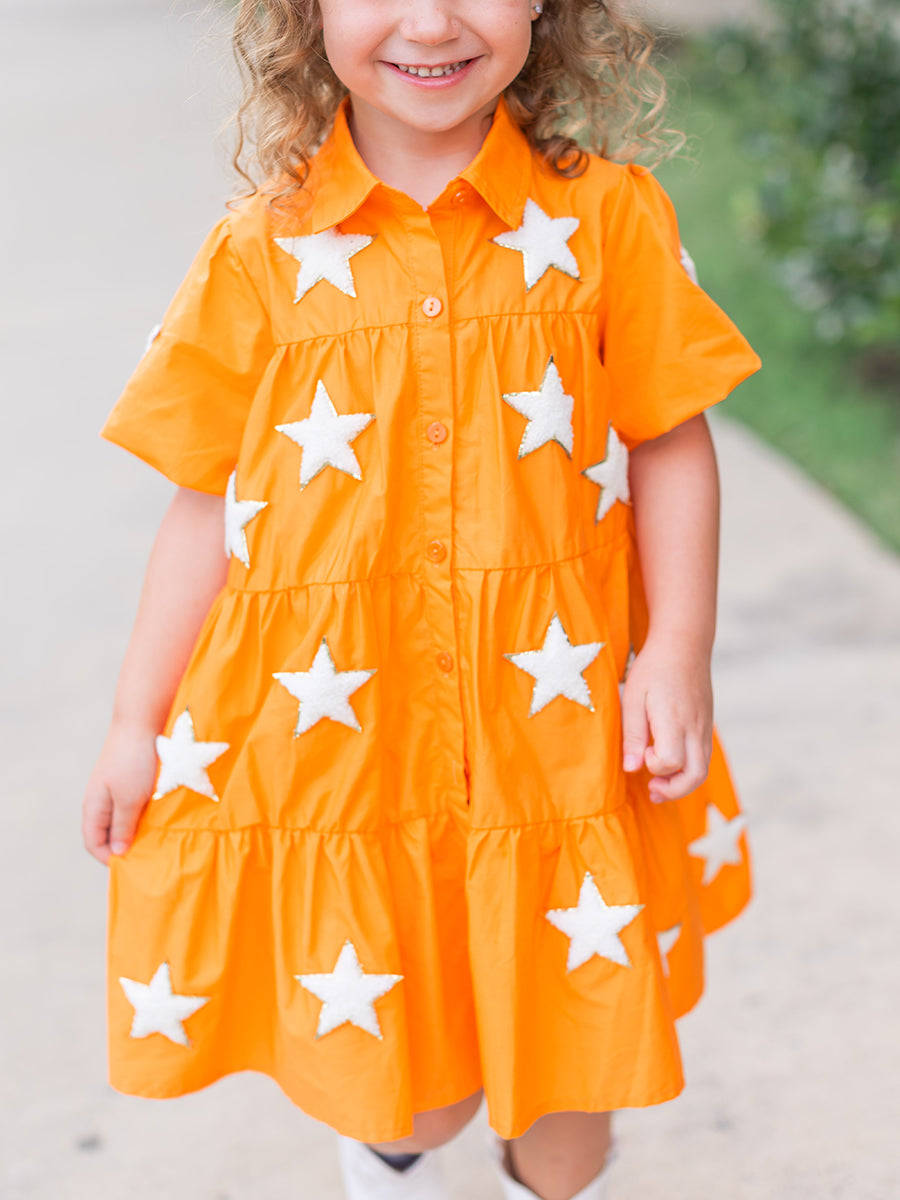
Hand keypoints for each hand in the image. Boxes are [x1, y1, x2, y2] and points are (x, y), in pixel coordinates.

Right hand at [82, 721, 158, 863]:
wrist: (144, 720)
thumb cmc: (134, 760)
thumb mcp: (129, 798)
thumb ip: (123, 826)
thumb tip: (118, 853)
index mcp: (94, 806)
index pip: (93, 843)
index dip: (109, 858)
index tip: (133, 865)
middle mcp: (103, 799)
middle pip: (110, 833)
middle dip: (127, 846)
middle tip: (150, 855)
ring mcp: (118, 788)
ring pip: (126, 819)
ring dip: (140, 830)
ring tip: (160, 839)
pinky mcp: (134, 779)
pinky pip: (138, 805)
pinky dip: (148, 815)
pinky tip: (164, 818)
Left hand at [620, 637, 712, 802]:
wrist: (684, 645)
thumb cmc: (654, 669)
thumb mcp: (633, 698)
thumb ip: (632, 735)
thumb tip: (631, 769)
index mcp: (674, 720)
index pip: (671, 761)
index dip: (654, 765)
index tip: (641, 750)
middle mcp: (695, 728)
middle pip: (695, 775)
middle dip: (673, 791)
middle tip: (651, 789)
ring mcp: (704, 728)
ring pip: (702, 770)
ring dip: (682, 785)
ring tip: (658, 785)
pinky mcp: (706, 726)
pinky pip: (703, 758)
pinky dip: (688, 770)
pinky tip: (669, 765)